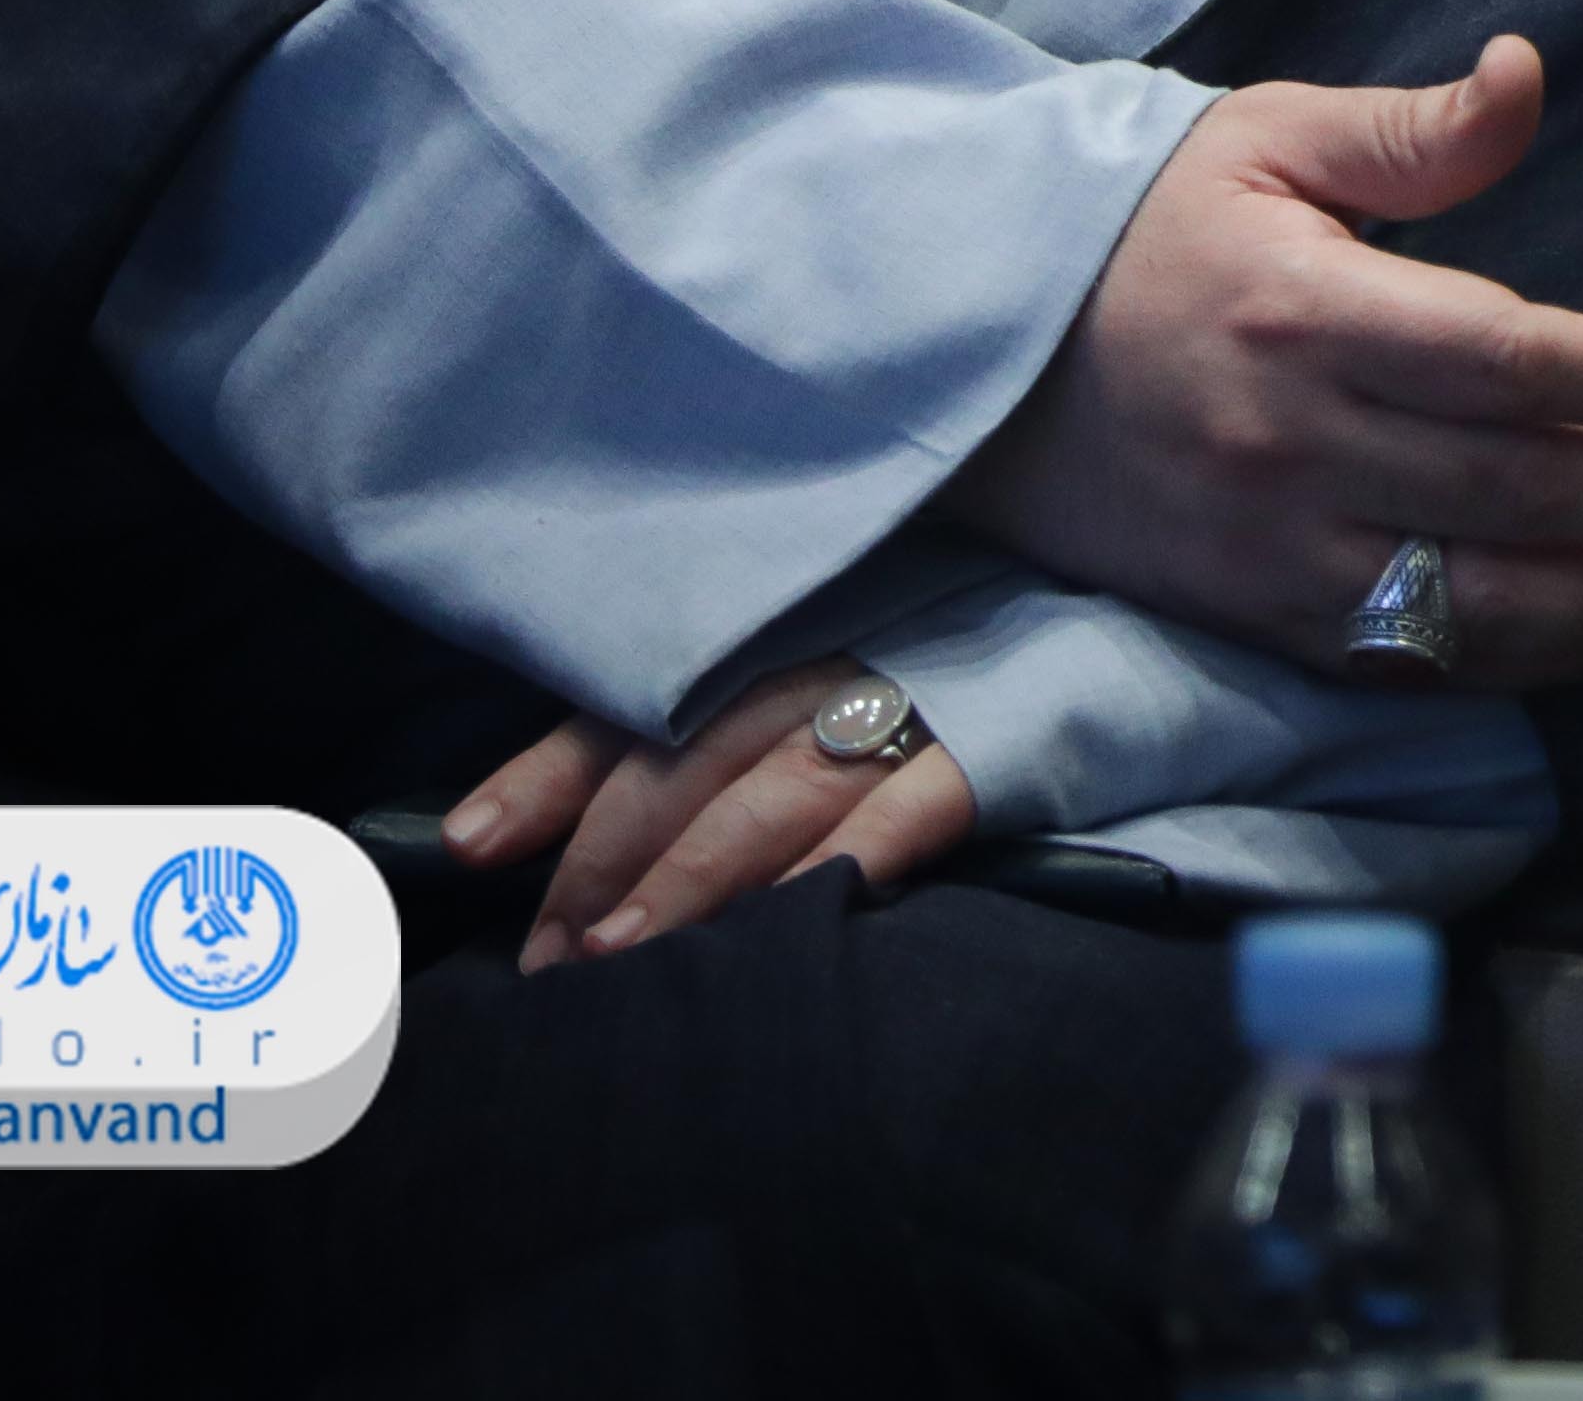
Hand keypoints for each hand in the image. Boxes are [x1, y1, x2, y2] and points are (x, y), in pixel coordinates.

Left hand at [442, 660, 977, 971]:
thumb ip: (673, 730)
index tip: (470, 852)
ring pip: (773, 789)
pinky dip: (850, 856)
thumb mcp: (811, 656)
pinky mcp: (993, 740)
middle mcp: (821, 650)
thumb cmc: (942, 644)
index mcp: (767, 628)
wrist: (1111, 616)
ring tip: (624, 959)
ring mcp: (908, 690)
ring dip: (694, 876)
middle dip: (605, 864)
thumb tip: (490, 830)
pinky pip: (909, 804)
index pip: (632, 707)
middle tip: (547, 964)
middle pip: (686, 761)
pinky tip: (800, 916)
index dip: (546, 781)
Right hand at [946, 37, 1582, 683]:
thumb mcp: (1263, 139)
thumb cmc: (1145, 229)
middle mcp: (1293, 444)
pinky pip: (1410, 661)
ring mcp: (1272, 549)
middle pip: (1514, 487)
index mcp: (1306, 313)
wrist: (973, 357)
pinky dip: (1523, 663)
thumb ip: (1411, 130)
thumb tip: (1528, 71)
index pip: (1506, 360)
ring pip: (1474, 597)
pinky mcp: (1253, 617)